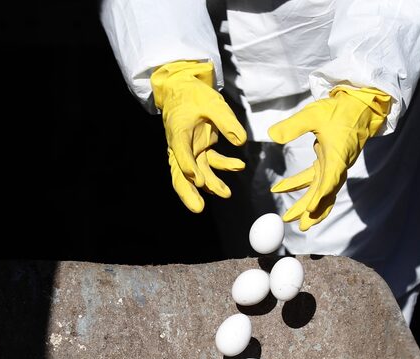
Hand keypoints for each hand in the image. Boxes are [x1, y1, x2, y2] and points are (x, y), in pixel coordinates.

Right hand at [150, 61, 246, 212]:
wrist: (183, 88)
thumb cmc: (193, 94)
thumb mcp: (212, 102)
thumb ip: (226, 121)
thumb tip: (241, 141)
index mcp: (178, 132)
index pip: (180, 153)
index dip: (188, 167)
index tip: (198, 179)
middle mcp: (182, 146)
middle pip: (180, 174)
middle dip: (189, 192)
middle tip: (198, 208)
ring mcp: (191, 150)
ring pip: (196, 174)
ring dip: (211, 185)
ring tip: (226, 194)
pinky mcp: (200, 150)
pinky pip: (210, 163)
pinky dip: (224, 167)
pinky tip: (238, 166)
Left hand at [268, 87, 390, 230]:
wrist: (361, 106)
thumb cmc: (340, 110)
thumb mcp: (314, 114)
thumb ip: (293, 126)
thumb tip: (271, 135)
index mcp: (337, 157)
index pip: (329, 181)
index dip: (320, 197)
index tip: (310, 209)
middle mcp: (338, 166)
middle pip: (324, 194)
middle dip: (311, 211)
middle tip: (298, 225)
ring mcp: (334, 166)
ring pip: (320, 191)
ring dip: (307, 205)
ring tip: (292, 218)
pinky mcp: (330, 162)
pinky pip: (316, 180)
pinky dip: (301, 186)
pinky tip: (282, 188)